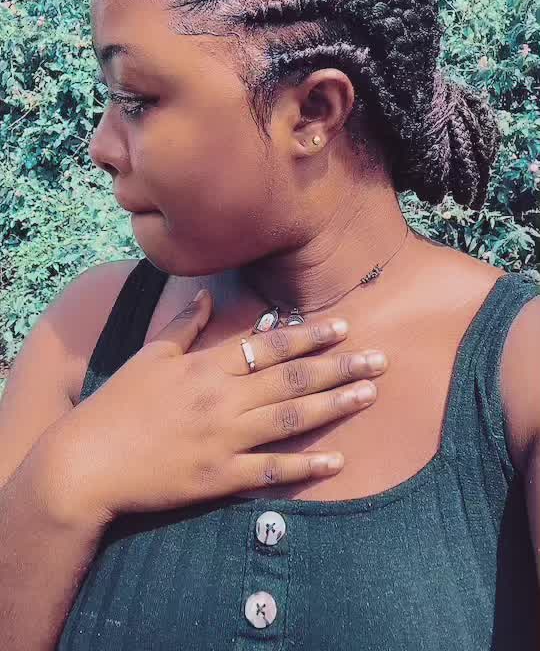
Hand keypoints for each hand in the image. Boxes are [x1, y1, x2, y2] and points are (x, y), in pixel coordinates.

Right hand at [46, 289, 387, 523]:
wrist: (88, 462)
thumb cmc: (118, 404)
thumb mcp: (150, 356)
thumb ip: (183, 326)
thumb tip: (202, 295)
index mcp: (208, 366)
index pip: (270, 344)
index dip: (310, 334)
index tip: (344, 326)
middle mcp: (224, 398)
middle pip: (292, 377)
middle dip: (339, 366)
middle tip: (380, 359)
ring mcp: (225, 439)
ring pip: (292, 417)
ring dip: (334, 405)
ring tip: (369, 394)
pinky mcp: (221, 477)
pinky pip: (272, 470)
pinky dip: (307, 466)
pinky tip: (339, 461)